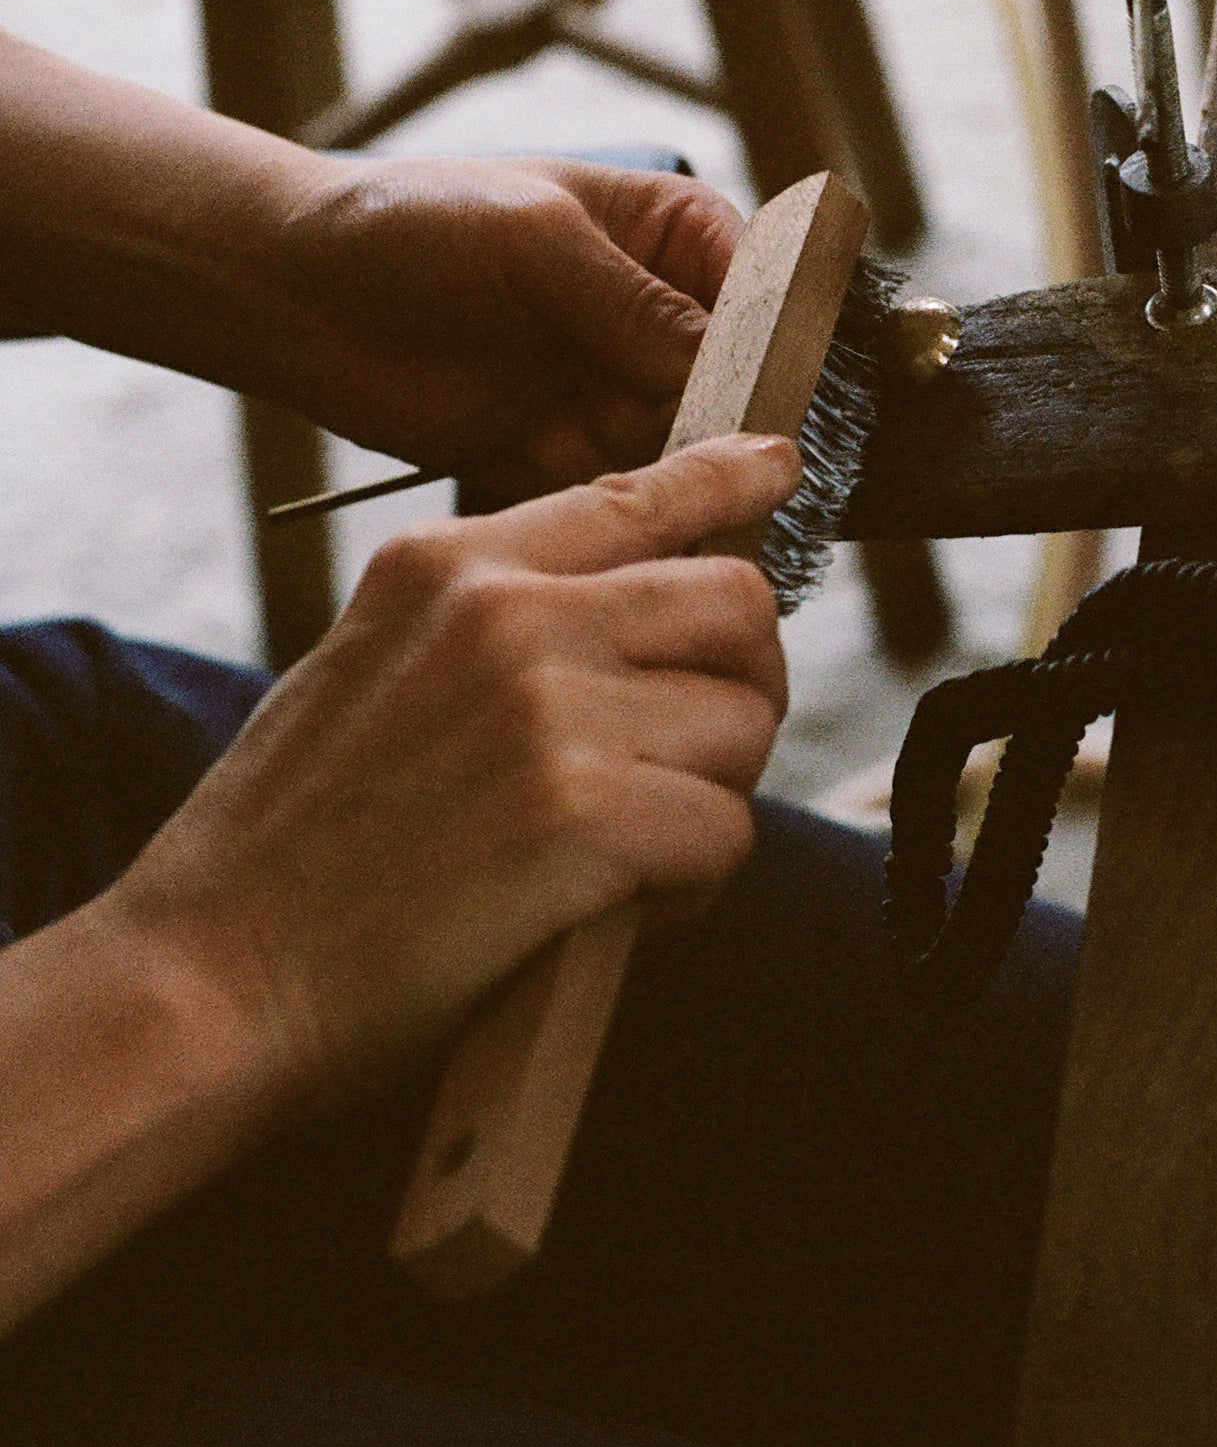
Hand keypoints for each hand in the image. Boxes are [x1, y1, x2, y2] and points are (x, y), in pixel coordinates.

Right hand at [95, 435, 797, 1114]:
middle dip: (741, 686)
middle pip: (736, 603)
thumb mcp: (371, 669)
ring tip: (621, 851)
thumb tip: (644, 600)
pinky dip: (691, 884)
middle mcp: (507, 616)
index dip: (729, 477)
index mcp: (447, 566)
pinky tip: (612, 909)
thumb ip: (496, 620)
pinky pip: (727, 831)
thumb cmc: (295, 851)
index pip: (636, 493)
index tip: (778, 464)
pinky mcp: (586, 816)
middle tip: (690, 761)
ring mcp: (549, 710)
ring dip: (711, 798)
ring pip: (745, 724)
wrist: (207, 982)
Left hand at [262, 156, 745, 505]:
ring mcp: (615, 385)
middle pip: (738, 381)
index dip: (779, 340)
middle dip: (731, 421)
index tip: (776, 391)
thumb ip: (634, 304)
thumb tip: (726, 367)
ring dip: (675, 470)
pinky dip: (619, 507)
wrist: (291, 290)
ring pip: (688, 444)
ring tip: (668, 494)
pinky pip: (623, 490)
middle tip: (730, 461)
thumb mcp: (534, 240)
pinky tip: (610, 513)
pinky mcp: (569, 448)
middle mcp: (658, 315)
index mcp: (671, 235)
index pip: (765, 288)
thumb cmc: (410, 224)